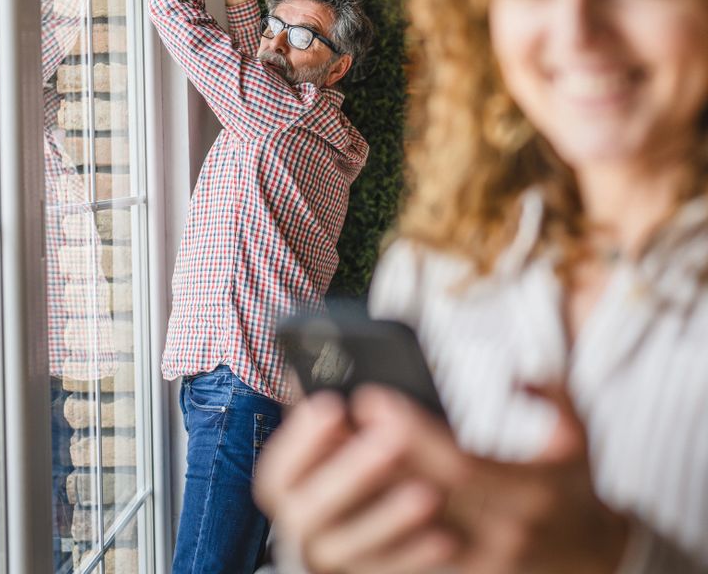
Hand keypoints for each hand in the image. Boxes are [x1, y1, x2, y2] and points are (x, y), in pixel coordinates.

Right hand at [254, 391, 454, 573]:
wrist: (454, 516)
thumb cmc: (408, 466)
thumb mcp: (403, 436)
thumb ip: (392, 421)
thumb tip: (375, 404)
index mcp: (299, 481)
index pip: (278, 470)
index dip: (299, 439)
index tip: (331, 407)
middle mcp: (307, 521)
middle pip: (303, 510)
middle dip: (347, 473)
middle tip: (389, 443)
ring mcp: (335, 554)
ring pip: (342, 547)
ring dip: (385, 518)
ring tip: (425, 493)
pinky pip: (386, 570)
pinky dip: (414, 553)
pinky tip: (441, 535)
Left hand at [256, 385, 629, 573]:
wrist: (594, 552)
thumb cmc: (575, 482)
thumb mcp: (580, 433)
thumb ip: (553, 393)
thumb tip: (515, 369)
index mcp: (529, 491)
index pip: (458, 463)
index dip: (412, 432)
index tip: (372, 398)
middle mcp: (504, 532)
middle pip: (424, 496)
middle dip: (376, 456)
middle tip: (337, 419)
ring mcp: (484, 562)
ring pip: (410, 530)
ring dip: (367, 493)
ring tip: (331, 454)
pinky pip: (414, 556)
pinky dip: (380, 526)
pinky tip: (350, 496)